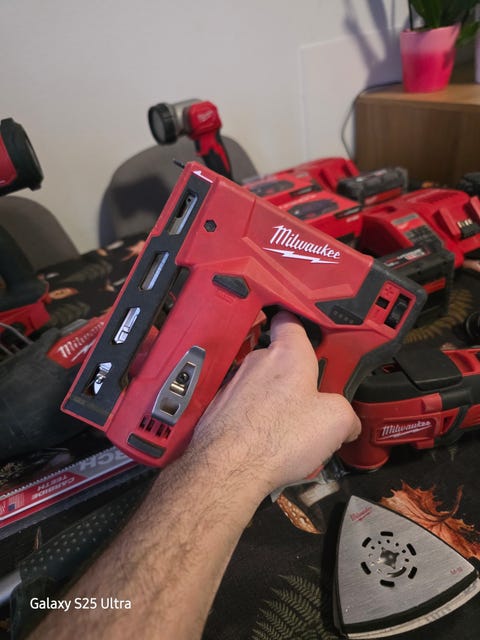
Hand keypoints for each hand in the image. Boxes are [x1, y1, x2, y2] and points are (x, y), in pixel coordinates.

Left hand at [189, 311, 360, 492]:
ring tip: (288, 433)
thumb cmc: (278, 437)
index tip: (305, 328)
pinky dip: (256, 420)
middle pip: (279, 360)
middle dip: (295, 379)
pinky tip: (266, 444)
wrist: (228, 467)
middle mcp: (257, 362)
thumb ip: (347, 414)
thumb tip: (349, 422)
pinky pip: (245, 407)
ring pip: (262, 386)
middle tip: (311, 404)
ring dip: (275, 402)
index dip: (299, 322)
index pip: (290, 321)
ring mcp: (234, 383)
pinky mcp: (220, 407)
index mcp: (288, 354)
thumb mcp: (336, 421)